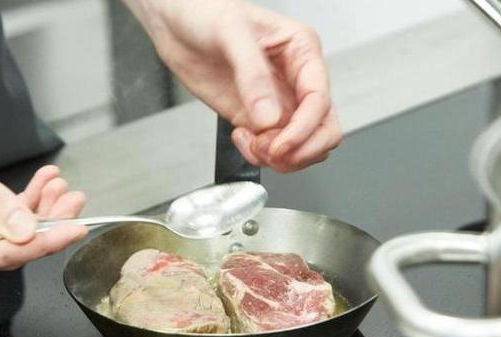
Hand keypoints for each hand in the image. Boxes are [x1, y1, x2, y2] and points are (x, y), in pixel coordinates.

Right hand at [0, 105, 86, 271]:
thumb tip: (27, 229)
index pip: (0, 252)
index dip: (44, 242)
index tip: (75, 228)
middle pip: (4, 250)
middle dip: (45, 225)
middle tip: (74, 200)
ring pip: (0, 241)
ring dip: (33, 215)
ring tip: (58, 188)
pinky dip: (13, 212)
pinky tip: (37, 189)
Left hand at [129, 0, 340, 171]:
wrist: (177, 24)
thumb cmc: (206, 13)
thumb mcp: (231, 33)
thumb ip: (252, 75)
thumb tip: (269, 118)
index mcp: (301, 51)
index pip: (319, 100)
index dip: (304, 129)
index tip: (280, 145)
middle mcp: (295, 80)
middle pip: (324, 129)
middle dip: (300, 149)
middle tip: (270, 152)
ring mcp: (278, 103)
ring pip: (303, 145)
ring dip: (282, 158)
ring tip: (252, 145)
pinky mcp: (256, 119)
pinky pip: (274, 150)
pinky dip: (261, 156)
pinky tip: (242, 139)